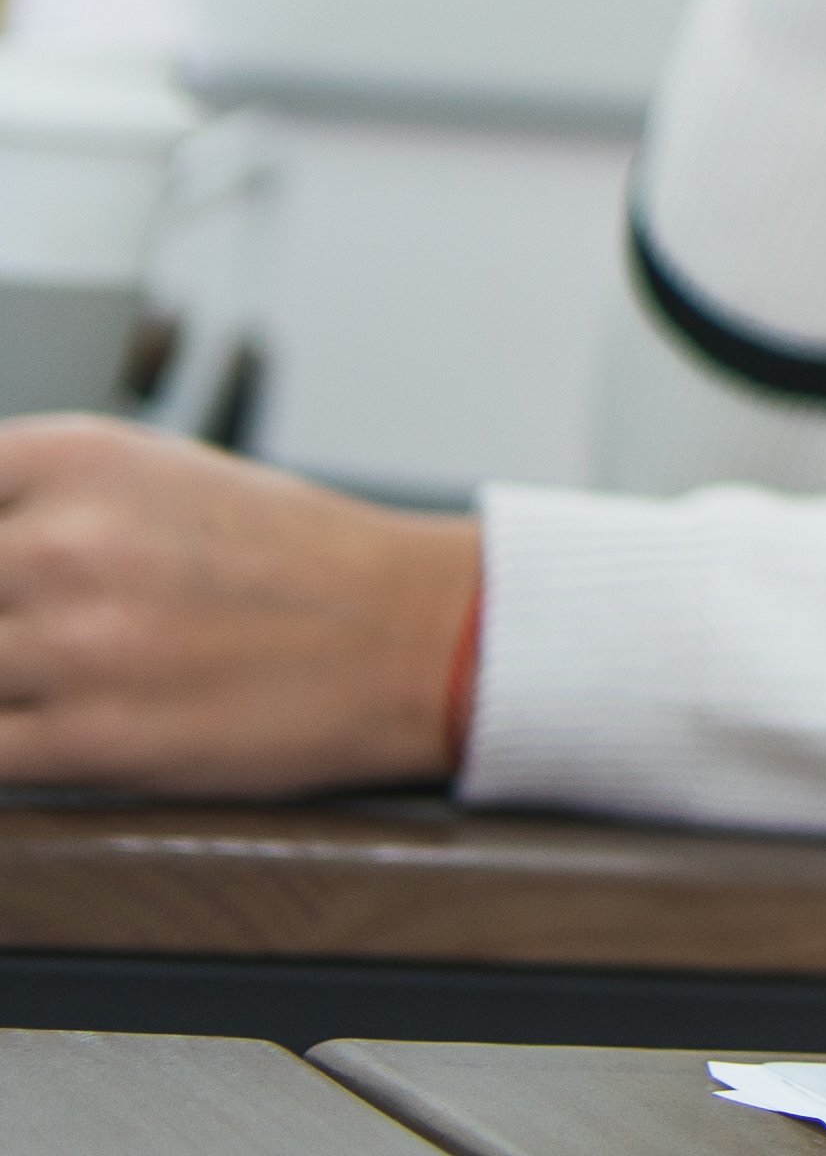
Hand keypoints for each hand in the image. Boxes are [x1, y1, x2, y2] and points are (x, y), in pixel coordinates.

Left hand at [0, 421, 480, 791]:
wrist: (411, 631)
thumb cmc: (284, 556)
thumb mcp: (150, 476)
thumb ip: (29, 500)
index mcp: (76, 457)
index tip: (0, 580)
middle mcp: (65, 540)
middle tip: (23, 631)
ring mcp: (73, 643)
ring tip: (37, 675)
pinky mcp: (91, 741)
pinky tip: (35, 728)